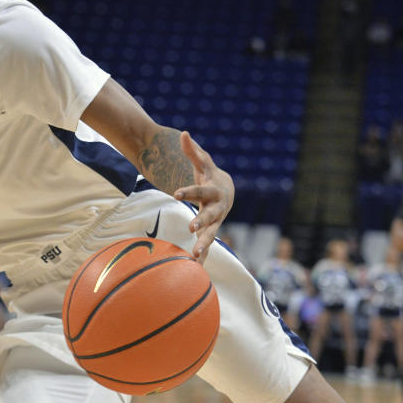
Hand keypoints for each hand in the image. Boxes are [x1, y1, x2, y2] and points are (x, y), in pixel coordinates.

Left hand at [172, 131, 233, 263]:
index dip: (188, 191)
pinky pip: (208, 245)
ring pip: (211, 235)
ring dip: (204, 245)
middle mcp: (217, 208)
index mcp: (213, 191)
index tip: (175, 193)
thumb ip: (192, 151)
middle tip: (191, 229)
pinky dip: (202, 257)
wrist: (227, 190)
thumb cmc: (210, 175)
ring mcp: (216, 221)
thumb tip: (184, 133)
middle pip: (210, 216)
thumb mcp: (203, 163)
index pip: (199, 190)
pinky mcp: (212, 231)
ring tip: (194, 256)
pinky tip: (195, 269)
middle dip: (202, 223)